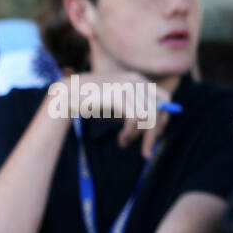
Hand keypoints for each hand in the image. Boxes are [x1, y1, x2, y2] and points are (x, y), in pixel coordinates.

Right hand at [50, 71, 171, 158]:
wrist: (67, 95)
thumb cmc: (90, 102)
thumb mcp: (116, 104)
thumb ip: (133, 110)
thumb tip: (154, 129)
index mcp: (138, 79)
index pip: (164, 98)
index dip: (162, 118)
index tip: (155, 135)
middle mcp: (137, 81)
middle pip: (160, 109)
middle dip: (154, 133)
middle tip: (147, 152)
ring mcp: (129, 87)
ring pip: (149, 117)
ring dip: (138, 135)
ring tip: (124, 143)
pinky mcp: (120, 96)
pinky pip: (136, 120)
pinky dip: (130, 134)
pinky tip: (121, 140)